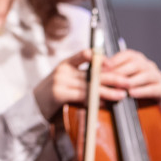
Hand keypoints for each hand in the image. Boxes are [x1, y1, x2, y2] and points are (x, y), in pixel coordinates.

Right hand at [33, 48, 160, 118]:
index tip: (113, 64)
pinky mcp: (59, 94)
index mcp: (65, 63)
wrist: (33, 106)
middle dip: (112, 77)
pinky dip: (95, 100)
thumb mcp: (65, 78)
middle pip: (92, 73)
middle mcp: (63, 70)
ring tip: (122, 94)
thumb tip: (106, 75)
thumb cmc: (53, 93)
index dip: (100, 59)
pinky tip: (105, 103)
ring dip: (108, 91)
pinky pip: (82, 97)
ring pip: (90, 86)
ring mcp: (60, 82)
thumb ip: (81, 75)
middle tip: (127, 81)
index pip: (84, 54)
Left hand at [101, 49, 160, 100]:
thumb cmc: (123, 86)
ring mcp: (156, 75)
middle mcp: (147, 64)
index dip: (114, 61)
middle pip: (135, 64)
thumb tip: (93, 66)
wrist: (143, 100)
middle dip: (121, 72)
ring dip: (132, 81)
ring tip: (121, 87)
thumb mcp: (114, 76)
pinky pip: (154, 88)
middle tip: (108, 79)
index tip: (102, 68)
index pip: (126, 55)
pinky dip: (142, 91)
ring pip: (146, 75)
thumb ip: (107, 70)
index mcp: (135, 57)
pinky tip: (132, 94)